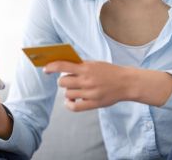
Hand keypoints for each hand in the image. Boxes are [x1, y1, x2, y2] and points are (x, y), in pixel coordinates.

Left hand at [44, 61, 171, 110]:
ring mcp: (90, 92)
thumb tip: (61, 68)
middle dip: (62, 81)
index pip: (63, 65)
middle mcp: (87, 80)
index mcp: (86, 67)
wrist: (126, 82)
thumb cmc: (108, 72)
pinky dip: (69, 104)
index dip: (51, 67)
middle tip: (68, 81)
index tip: (45, 69)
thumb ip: (80, 65)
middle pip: (63, 82)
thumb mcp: (95, 64)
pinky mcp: (94, 103)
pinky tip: (70, 101)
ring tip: (74, 90)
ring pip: (68, 93)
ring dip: (68, 92)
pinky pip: (74, 106)